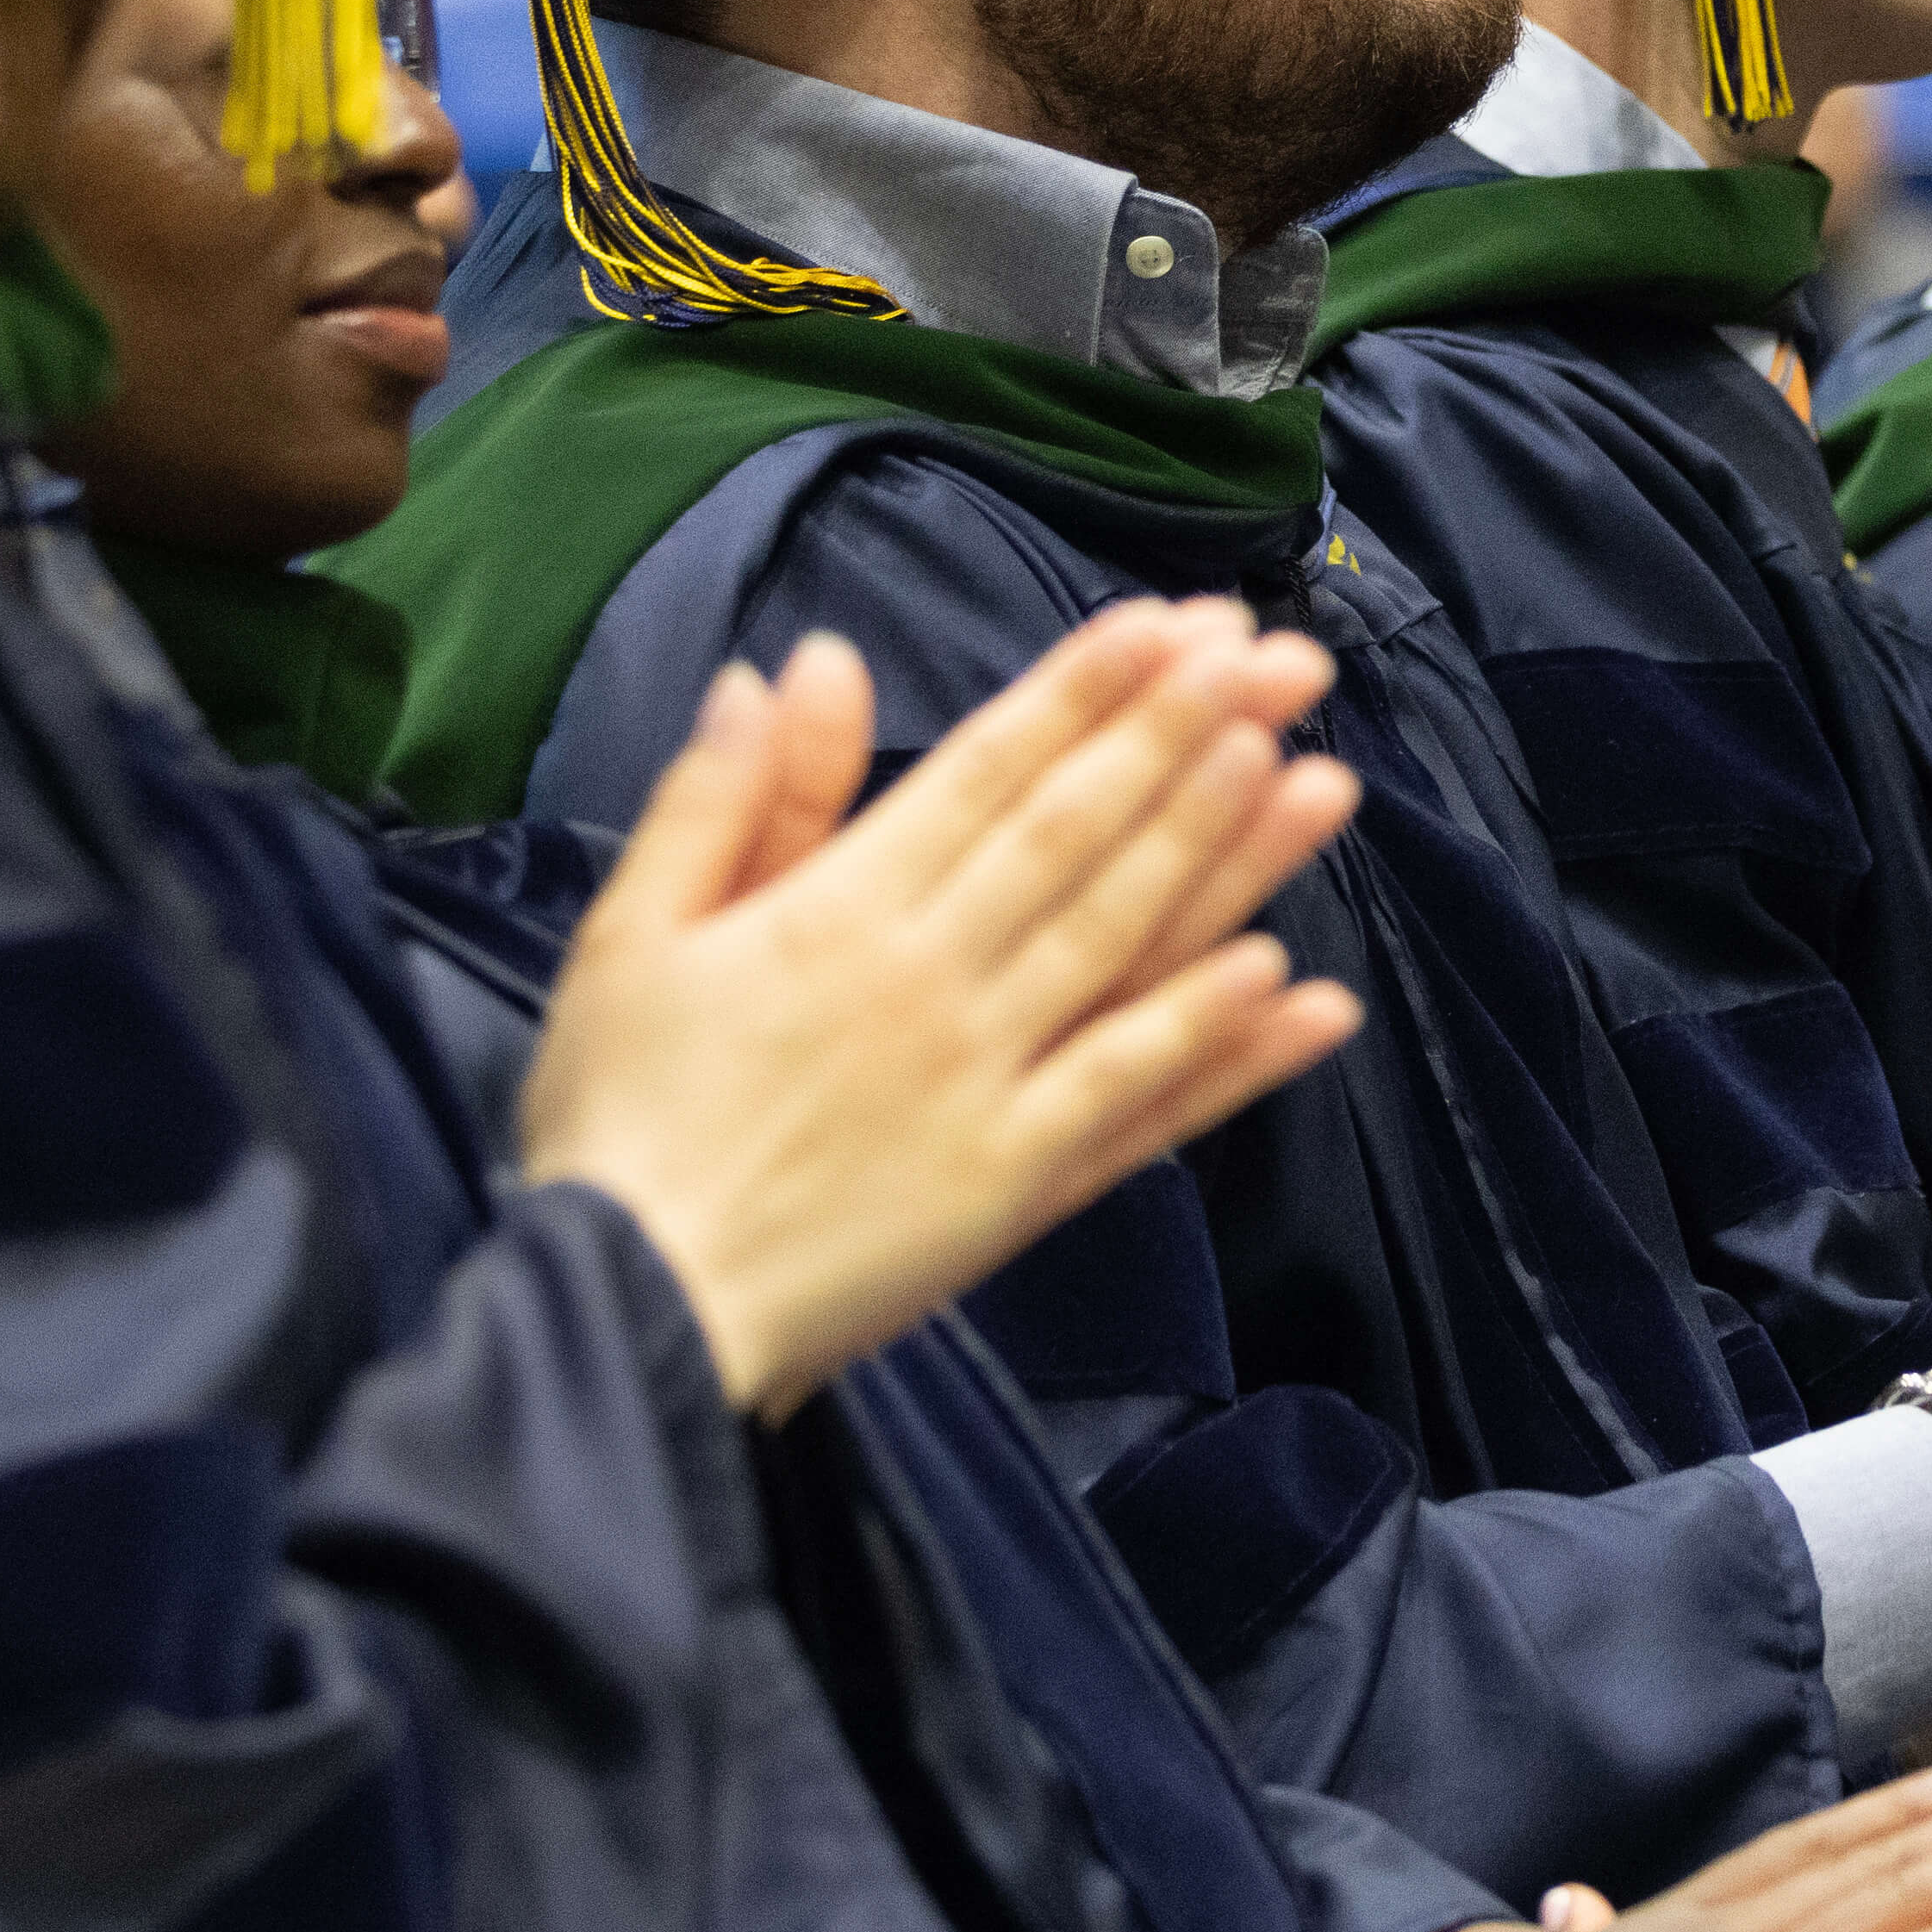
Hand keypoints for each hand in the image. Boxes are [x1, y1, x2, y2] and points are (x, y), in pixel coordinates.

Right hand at [524, 602, 1367, 1411]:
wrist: (631, 1308)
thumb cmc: (616, 1117)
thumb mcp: (630, 934)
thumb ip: (725, 798)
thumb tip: (785, 665)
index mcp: (838, 909)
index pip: (988, 772)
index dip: (1086, 691)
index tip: (1172, 623)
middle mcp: (931, 981)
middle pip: (1079, 837)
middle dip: (1186, 739)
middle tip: (1280, 661)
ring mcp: (985, 1085)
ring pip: (1125, 946)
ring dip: (1228, 859)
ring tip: (1316, 778)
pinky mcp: (1014, 1188)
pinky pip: (1132, 1100)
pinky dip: (1215, 1043)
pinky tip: (1294, 984)